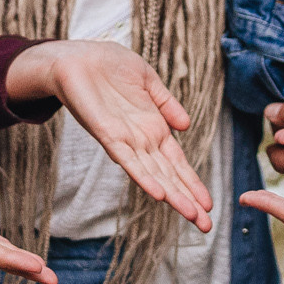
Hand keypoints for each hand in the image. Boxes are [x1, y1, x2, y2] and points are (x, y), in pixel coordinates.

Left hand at [8, 40, 215, 232]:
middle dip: (188, 200)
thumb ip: (167, 103)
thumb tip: (186, 125)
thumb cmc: (109, 66)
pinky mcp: (106, 134)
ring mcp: (124, 140)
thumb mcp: (148, 81)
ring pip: (153, 174)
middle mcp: (140, 140)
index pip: (177, 162)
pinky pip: (127, 159)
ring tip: (191, 216)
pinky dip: (143, 177)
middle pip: (169, 176)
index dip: (192, 182)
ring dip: (173, 196)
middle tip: (207, 226)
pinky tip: (159, 193)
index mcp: (153, 128)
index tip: (208, 205)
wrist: (74, 57)